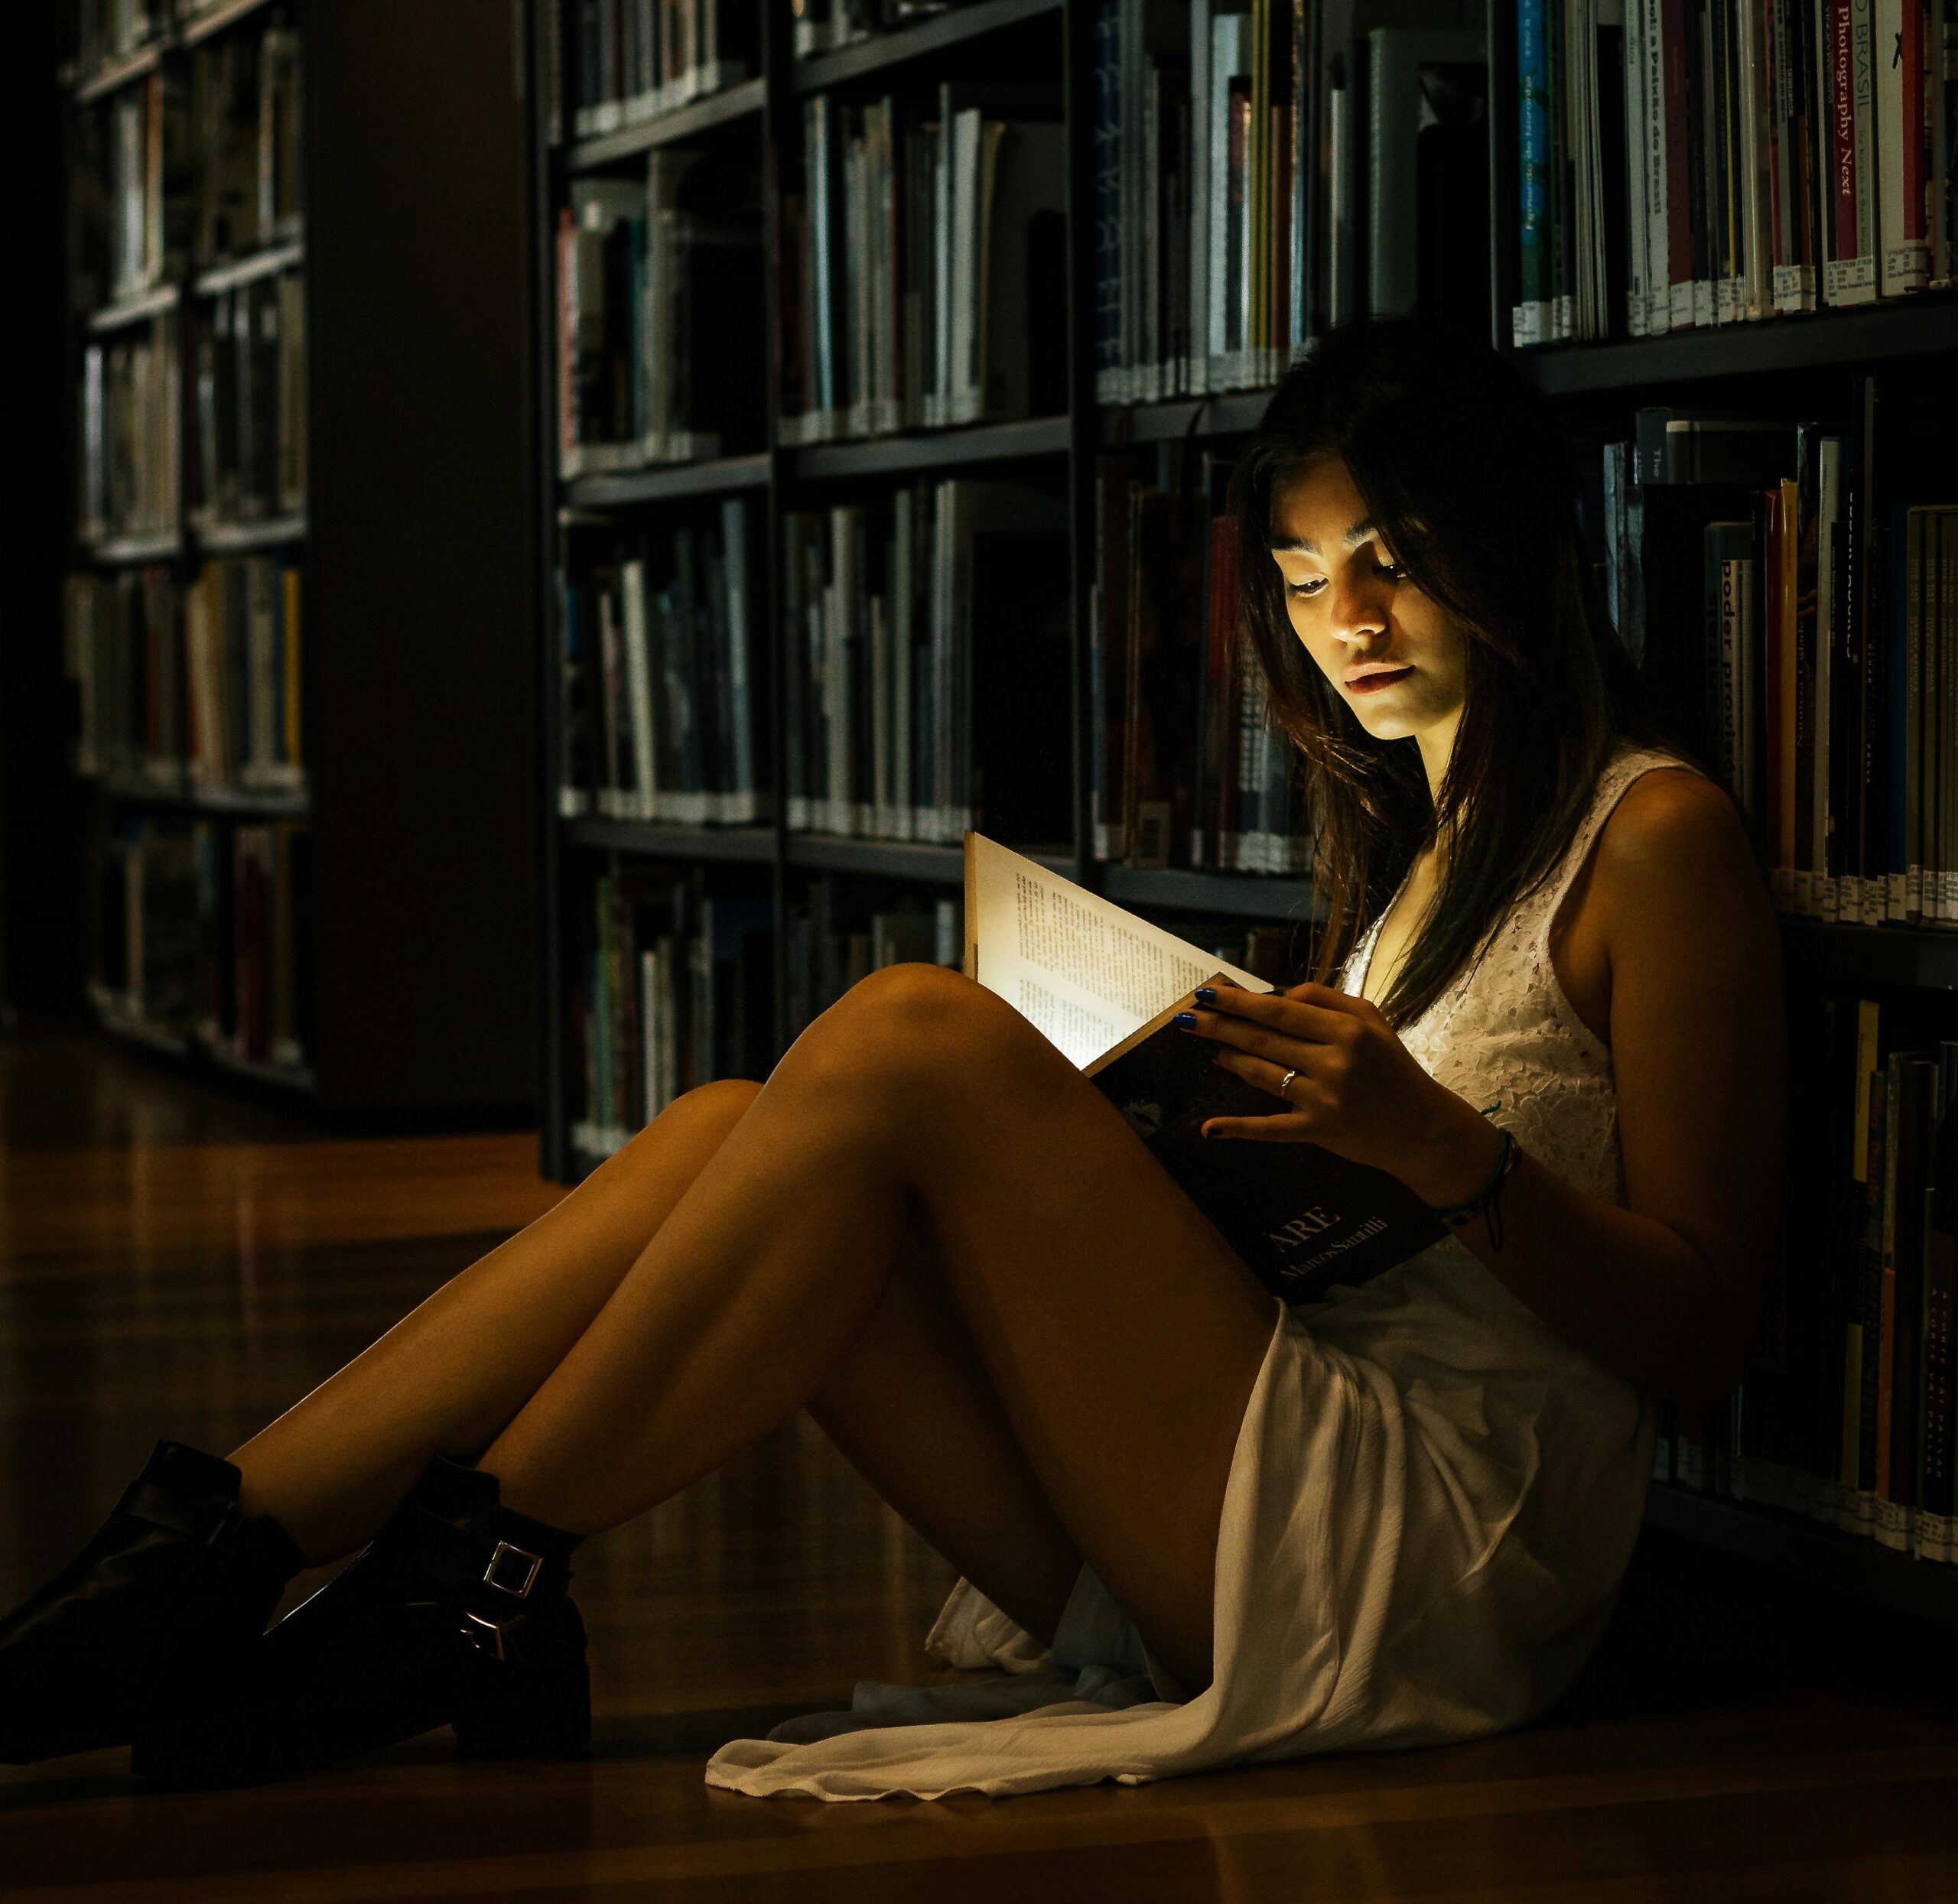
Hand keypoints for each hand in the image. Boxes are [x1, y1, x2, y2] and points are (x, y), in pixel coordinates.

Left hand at [1176, 982, 1500, 1204]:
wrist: (1422, 1127)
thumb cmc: (1392, 1067)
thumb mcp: (1371, 1020)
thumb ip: (1326, 999)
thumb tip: (1276, 994)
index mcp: (1347, 1029)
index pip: (1280, 1009)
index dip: (1239, 1001)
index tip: (1208, 993)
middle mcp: (1334, 1062)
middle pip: (1263, 1039)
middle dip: (1221, 1027)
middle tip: (1188, 1019)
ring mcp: (1324, 1099)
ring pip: (1262, 1075)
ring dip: (1230, 1061)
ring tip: (1212, 1050)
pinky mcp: (1318, 1131)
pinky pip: (1270, 1128)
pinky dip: (1238, 1129)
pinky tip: (1209, 1128)